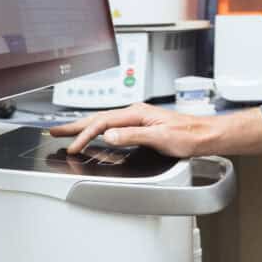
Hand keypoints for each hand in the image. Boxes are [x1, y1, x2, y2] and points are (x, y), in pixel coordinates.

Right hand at [48, 103, 210, 156]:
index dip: (85, 135)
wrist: (206, 136)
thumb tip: (109, 135)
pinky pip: (113, 127)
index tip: (74, 148)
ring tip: (68, 133)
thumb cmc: (189, 136)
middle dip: (75, 126)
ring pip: (104, 122)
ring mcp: (139, 119)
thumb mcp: (160, 138)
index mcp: (137, 113)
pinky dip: (98, 131)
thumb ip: (133, 136)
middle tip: (55, 132)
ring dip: (85, 128)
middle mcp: (136, 113)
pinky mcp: (142, 126)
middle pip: (99, 119)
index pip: (103, 123)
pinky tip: (96, 135)